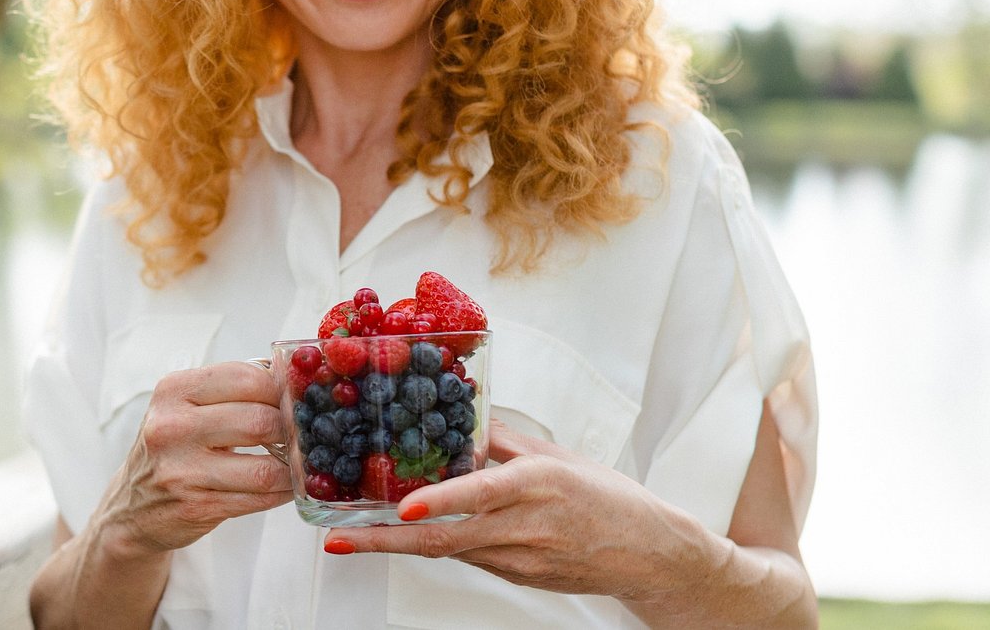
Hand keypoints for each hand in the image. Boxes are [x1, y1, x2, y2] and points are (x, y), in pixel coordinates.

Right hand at [93, 361, 293, 555]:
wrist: (132, 508)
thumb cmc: (173, 449)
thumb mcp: (185, 407)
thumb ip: (230, 391)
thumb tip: (290, 382)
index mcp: (173, 391)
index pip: (246, 378)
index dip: (279, 389)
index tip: (292, 400)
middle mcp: (171, 427)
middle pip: (259, 420)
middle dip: (290, 428)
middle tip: (299, 433)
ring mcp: (181, 471)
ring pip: (264, 468)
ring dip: (293, 467)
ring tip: (298, 462)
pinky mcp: (196, 507)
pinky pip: (259, 498)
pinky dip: (283, 491)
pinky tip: (286, 485)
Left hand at [322, 419, 723, 605]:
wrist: (651, 554)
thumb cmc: (608, 497)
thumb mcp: (557, 455)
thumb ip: (503, 440)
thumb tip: (459, 412)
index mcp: (540, 485)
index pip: (485, 494)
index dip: (444, 502)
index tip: (405, 504)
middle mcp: (527, 526)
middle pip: (447, 538)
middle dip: (387, 541)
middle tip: (339, 541)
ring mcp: (521, 559)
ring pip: (450, 550)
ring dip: (400, 544)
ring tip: (351, 536)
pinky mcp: (518, 578)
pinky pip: (470, 557)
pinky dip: (437, 544)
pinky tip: (405, 534)